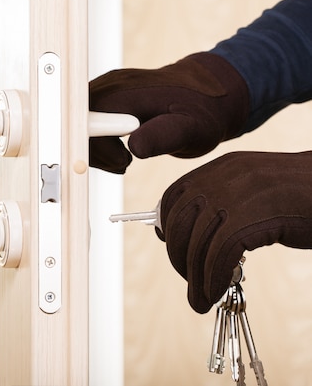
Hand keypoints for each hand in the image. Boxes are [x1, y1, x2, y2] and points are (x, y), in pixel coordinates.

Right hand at [89, 52, 248, 172]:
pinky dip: (98, 145)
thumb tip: (135, 147)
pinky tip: (121, 151)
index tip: (123, 159)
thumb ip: (163, 136)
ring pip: (77, 126)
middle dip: (93, 152)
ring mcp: (105, 91)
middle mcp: (109, 86)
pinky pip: (86, 124)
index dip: (92, 144)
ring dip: (96, 151)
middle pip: (74, 123)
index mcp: (125, 91)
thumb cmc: (202, 111)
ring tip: (126, 160)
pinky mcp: (105, 99)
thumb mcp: (190, 129)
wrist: (208, 96)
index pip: (84, 119)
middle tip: (125, 164)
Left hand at [158, 151, 311, 312]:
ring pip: (197, 243)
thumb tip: (185, 232)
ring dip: (195, 277)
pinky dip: (212, 279)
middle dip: (179, 257)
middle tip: (190, 280)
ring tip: (200, 299)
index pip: (173, 196)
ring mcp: (237, 197)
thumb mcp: (253, 187)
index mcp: (221, 167)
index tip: (172, 246)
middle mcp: (223, 177)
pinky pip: (219, 255)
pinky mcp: (252, 220)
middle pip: (180, 223)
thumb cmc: (300, 196)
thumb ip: (221, 200)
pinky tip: (215, 292)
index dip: (167, 225)